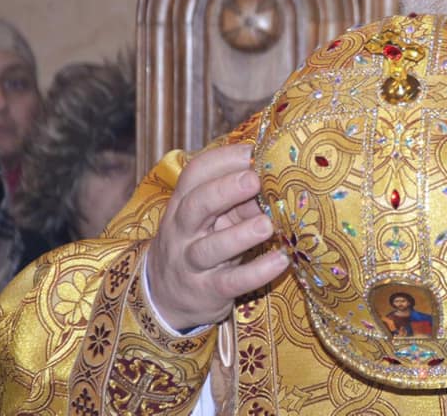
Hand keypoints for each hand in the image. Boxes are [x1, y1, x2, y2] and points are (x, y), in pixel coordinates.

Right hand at [147, 144, 288, 330]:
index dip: (223, 159)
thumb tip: (281, 177)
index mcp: (184, 202)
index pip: (195, 174)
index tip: (253, 151)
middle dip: (225, 190)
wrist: (165, 296)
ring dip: (240, 234)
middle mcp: (182, 231)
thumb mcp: (213, 217)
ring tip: (268, 225)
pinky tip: (281, 260)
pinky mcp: (206, 292)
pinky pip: (230, 282)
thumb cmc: (201, 242)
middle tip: (254, 179)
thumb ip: (240, 198)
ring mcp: (191, 263)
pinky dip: (256, 272)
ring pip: (210, 247)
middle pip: (196, 205)